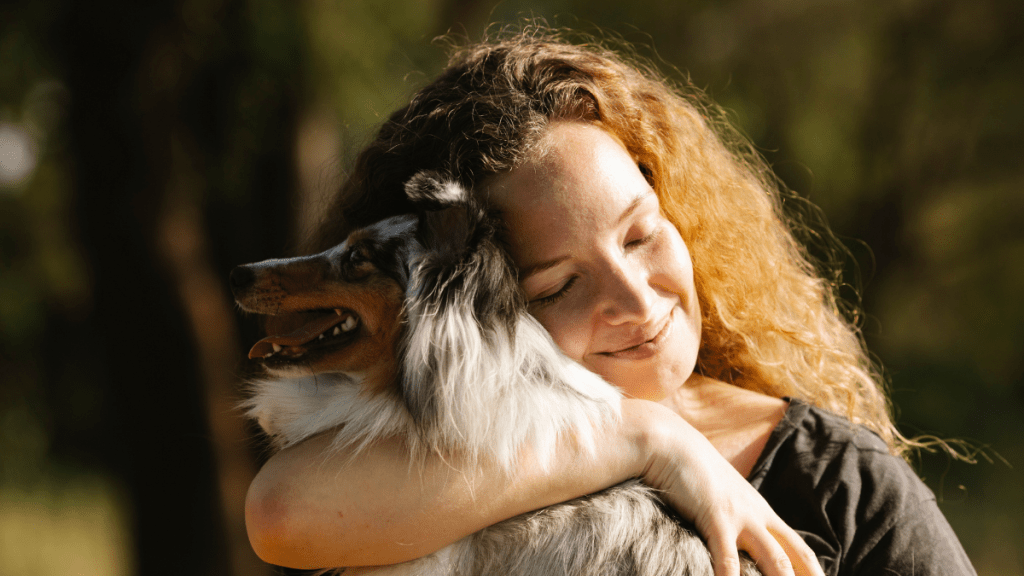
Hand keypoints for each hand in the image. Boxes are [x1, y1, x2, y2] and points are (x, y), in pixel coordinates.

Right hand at [626, 400, 823, 575]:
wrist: (671, 443)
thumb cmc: (690, 471)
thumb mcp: (720, 496)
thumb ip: (732, 517)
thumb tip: (733, 541)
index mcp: (762, 513)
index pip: (800, 550)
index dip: (815, 573)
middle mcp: (758, 516)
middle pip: (797, 557)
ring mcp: (741, 517)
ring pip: (777, 562)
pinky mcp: (718, 518)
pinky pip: (728, 560)